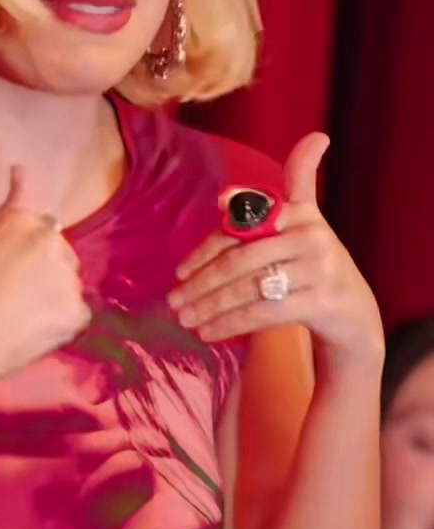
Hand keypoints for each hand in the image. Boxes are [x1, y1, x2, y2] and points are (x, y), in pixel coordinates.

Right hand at [0, 165, 90, 400]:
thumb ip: (8, 210)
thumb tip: (22, 170)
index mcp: (24, 220)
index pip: (42, 226)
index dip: (26, 251)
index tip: (10, 270)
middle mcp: (51, 240)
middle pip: (60, 253)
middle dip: (45, 270)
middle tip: (12, 296)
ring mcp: (67, 277)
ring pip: (69, 284)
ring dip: (54, 296)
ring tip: (20, 316)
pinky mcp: (77, 311)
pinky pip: (76, 314)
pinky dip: (61, 323)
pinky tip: (33, 331)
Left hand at [168, 134, 383, 368]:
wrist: (353, 311)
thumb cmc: (313, 265)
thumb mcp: (298, 227)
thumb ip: (264, 205)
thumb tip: (223, 196)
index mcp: (300, 212)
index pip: (240, 228)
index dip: (205, 251)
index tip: (179, 272)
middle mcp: (311, 235)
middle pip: (241, 260)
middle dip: (202, 284)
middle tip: (174, 302)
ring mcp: (318, 268)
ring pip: (249, 288)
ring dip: (210, 307)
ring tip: (186, 319)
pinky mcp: (319, 301)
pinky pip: (263, 313)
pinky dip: (231, 324)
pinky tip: (208, 332)